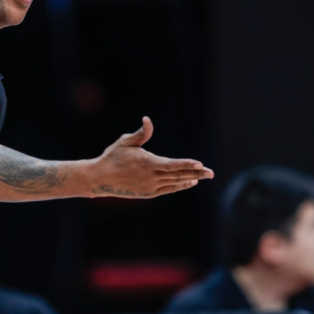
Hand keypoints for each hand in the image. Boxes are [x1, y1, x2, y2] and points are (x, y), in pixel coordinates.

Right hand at [92, 116, 212, 197]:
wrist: (101, 178)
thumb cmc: (113, 157)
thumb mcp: (125, 142)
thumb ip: (141, 133)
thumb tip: (147, 119)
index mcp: (147, 162)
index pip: (172, 165)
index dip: (186, 164)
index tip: (200, 164)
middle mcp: (151, 176)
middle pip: (178, 175)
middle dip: (196, 173)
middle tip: (211, 173)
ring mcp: (150, 186)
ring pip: (175, 183)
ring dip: (190, 179)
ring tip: (203, 176)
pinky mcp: (148, 193)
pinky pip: (168, 189)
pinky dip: (180, 186)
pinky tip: (189, 182)